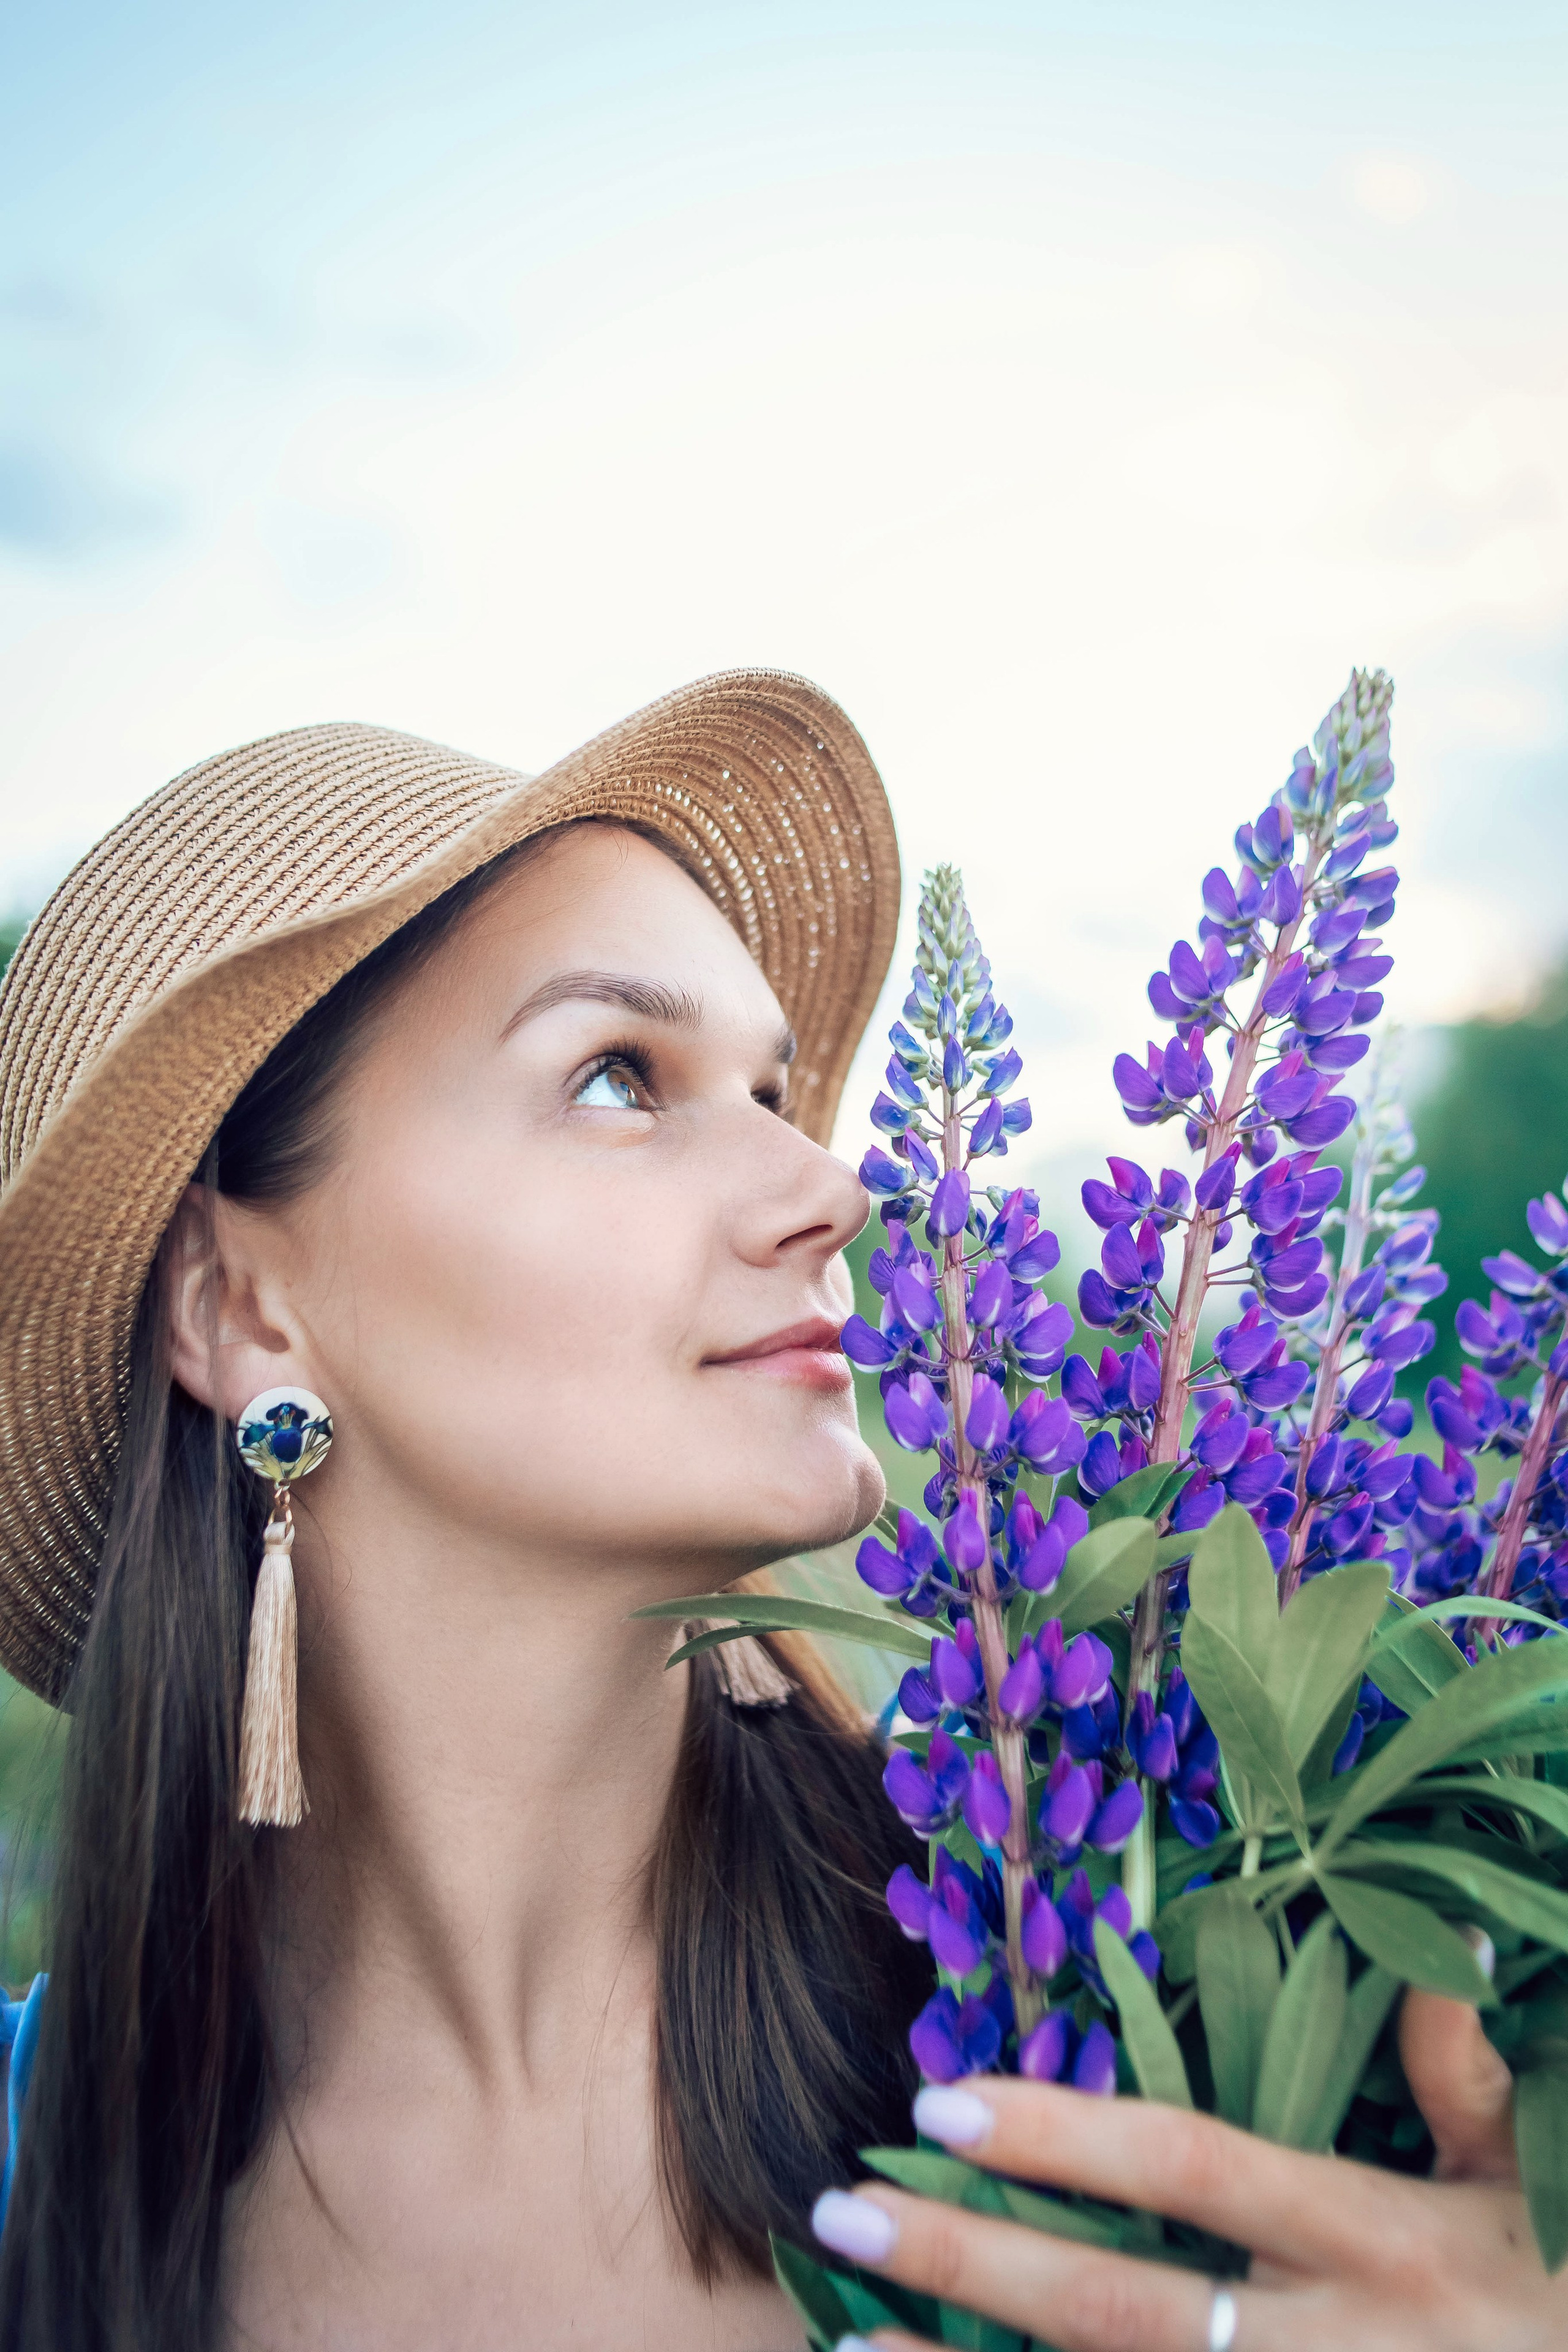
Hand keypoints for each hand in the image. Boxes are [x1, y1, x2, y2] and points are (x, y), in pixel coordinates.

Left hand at [810, 1988, 1560, 2350]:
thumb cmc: (1564, 2296)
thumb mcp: (1536, 2185)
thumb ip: (1469, 2083)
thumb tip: (1439, 1958)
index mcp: (1376, 2240)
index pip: (1195, 2169)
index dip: (1071, 2138)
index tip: (946, 2101)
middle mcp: (1323, 2344)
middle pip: (1121, 2305)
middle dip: (976, 2260)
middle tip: (845, 2206)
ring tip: (843, 2339)